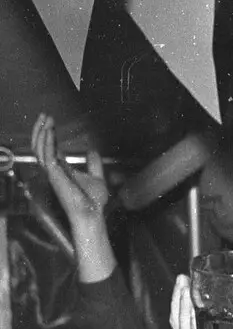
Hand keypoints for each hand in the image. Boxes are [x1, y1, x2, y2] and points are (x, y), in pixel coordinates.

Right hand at [31, 113, 108, 227]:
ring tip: (46, 119)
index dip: (48, 134)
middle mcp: (53, 170)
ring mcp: (52, 172)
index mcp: (61, 169)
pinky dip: (47, 142)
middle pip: (40, 146)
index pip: (49, 148)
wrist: (93, 213)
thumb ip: (93, 164)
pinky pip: (47, 155)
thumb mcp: (97, 178)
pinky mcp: (54, 174)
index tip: (50, 120)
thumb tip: (92, 150)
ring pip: (39, 148)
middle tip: (45, 115)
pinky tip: (50, 131)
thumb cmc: (94, 201)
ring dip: (42, 132)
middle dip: (40, 130)